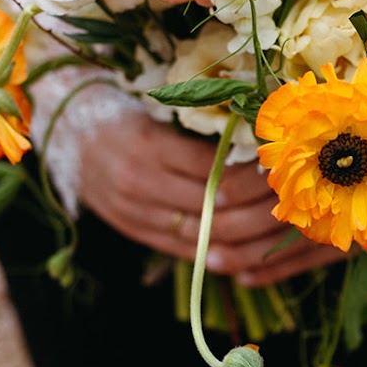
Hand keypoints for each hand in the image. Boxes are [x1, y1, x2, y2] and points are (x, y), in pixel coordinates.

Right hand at [78, 108, 341, 284]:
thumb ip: (203, 133)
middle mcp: (139, 183)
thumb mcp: (162, 114)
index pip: (215, 170)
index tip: (286, 170)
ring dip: (249, 236)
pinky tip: (250, 249)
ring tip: (281, 226)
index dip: (254, 176)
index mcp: (148, 145)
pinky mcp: (136, 232)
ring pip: (204, 236)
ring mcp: (136, 213)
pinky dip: (221, 253)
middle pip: (214, 208)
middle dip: (260, 209)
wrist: (70, 135)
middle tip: (296, 202)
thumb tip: (261, 145)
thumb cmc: (129, 115)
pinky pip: (186, 252)